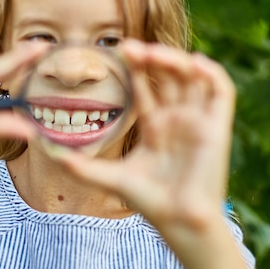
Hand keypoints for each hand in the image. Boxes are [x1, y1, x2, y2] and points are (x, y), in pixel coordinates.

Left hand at [54, 39, 235, 237]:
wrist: (178, 220)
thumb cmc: (149, 201)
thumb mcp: (110, 177)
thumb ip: (80, 166)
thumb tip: (47, 153)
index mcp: (155, 126)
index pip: (145, 87)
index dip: (133, 68)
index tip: (115, 53)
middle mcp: (177, 118)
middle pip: (166, 76)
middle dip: (149, 58)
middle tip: (127, 48)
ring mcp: (197, 120)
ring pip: (190, 77)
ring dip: (174, 60)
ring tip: (151, 53)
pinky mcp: (217, 125)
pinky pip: (221, 91)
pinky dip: (211, 74)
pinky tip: (194, 63)